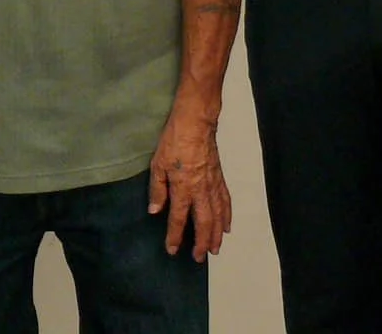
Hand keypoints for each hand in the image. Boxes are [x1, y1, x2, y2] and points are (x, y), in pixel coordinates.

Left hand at [148, 108, 230, 261]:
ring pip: (218, 217)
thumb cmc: (173, 141)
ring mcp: (213, 186)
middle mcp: (200, 191)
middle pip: (203, 224)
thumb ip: (157, 189)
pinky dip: (227, 217)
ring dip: (216, 235)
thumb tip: (154, 211)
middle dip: (201, 243)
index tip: (172, 250)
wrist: (196, 124)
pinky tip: (227, 227)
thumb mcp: (157, 164)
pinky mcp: (220, 179)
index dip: (175, 236)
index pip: (178, 219)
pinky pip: (226, 202)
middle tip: (198, 258)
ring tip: (214, 250)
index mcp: (183, 188)